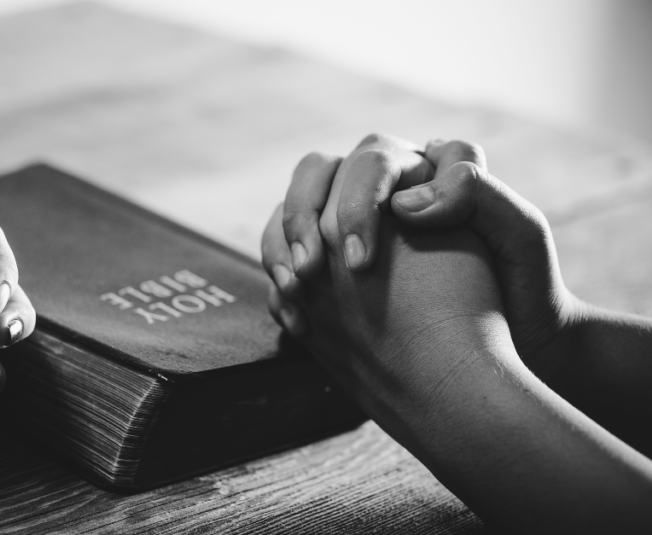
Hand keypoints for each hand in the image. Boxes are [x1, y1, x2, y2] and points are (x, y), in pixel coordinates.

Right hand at [271, 133, 580, 374]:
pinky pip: (283, 259)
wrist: (512, 352)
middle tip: (311, 271)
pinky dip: (278, 284)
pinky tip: (297, 320)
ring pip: (290, 210)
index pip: (375, 158)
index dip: (357, 200)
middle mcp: (380, 194)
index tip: (361, 262)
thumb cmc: (523, 291)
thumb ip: (473, 192)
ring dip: (281, 245)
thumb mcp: (519, 233)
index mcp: (423, 173)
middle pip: (319, 174)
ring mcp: (347, 232)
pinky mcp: (329, 274)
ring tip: (295, 291)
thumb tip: (402, 202)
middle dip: (303, 217)